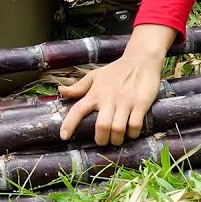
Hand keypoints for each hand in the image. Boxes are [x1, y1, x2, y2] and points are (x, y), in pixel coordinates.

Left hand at [57, 24, 176, 145]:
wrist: (141, 60)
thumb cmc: (115, 70)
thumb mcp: (95, 76)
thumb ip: (78, 87)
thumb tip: (60, 91)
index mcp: (95, 93)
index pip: (78, 110)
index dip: (69, 124)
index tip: (63, 136)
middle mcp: (108, 99)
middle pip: (102, 126)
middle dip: (101, 139)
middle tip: (103, 141)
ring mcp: (125, 102)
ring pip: (118, 129)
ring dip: (116, 139)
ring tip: (116, 139)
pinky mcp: (140, 104)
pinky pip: (135, 125)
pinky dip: (132, 134)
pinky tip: (131, 133)